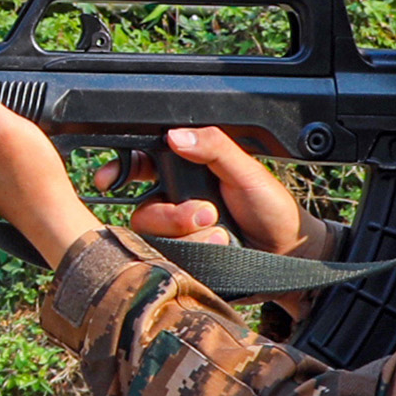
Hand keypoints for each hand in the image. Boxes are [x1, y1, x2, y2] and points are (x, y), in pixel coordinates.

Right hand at [114, 125, 309, 255]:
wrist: (287, 251)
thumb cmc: (270, 207)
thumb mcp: (245, 171)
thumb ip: (214, 148)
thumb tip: (176, 136)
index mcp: (186, 171)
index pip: (141, 164)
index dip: (120, 170)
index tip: (108, 180)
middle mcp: (174, 202)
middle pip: (143, 209)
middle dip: (170, 214)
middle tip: (205, 213)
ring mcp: (176, 234)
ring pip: (152, 236)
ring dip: (187, 234)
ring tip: (219, 232)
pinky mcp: (182, 259)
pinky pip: (167, 258)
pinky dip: (195, 251)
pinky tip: (218, 247)